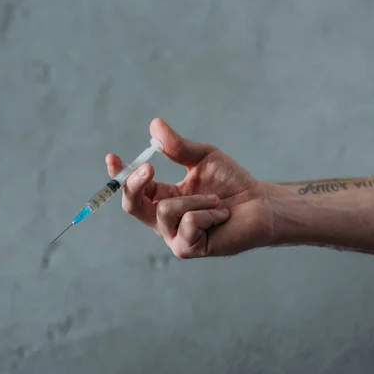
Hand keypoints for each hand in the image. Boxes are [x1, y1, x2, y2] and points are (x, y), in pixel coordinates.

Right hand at [106, 118, 274, 257]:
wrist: (260, 204)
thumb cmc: (231, 182)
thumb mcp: (203, 157)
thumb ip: (178, 146)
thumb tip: (155, 124)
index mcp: (161, 198)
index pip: (132, 188)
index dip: (120, 174)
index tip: (113, 157)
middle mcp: (163, 220)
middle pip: (132, 205)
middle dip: (136, 185)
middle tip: (150, 167)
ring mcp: (174, 237)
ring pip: (165, 210)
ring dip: (195, 199)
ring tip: (216, 200)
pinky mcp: (188, 249)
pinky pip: (188, 223)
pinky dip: (208, 213)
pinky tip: (221, 216)